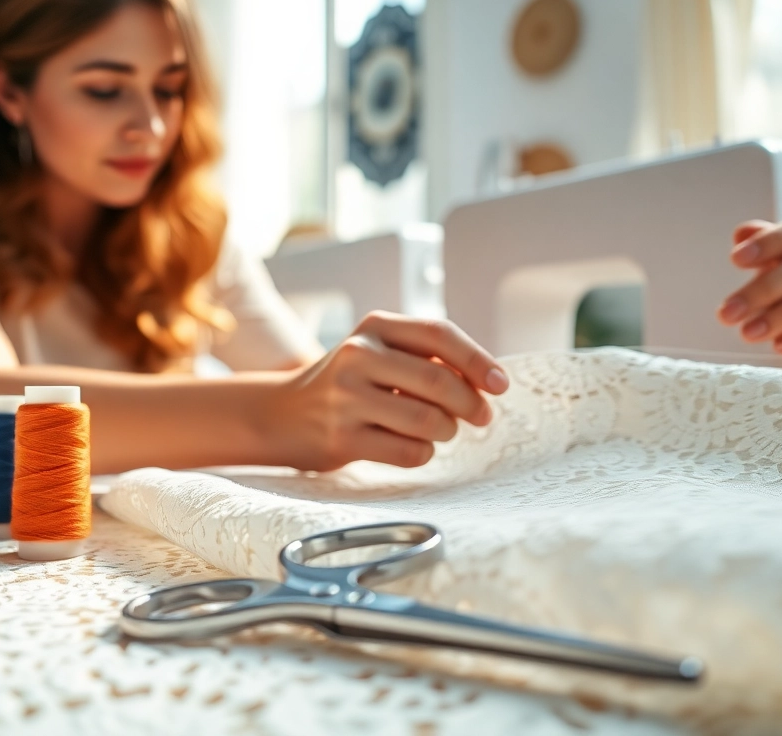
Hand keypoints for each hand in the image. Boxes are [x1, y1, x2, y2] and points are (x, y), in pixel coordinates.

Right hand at [264, 311, 509, 470]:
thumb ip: (426, 358)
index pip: (439, 334)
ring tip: (442, 430)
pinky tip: (414, 446)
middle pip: (438, 380)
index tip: (501, 384)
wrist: (280, 414)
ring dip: (447, 431)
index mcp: (374, 328)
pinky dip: (423, 452)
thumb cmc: (348, 384)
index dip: (477, 360)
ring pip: (427, 420)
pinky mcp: (341, 438)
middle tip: (481, 416)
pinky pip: (408, 451)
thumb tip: (488, 381)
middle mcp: (357, 356)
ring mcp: (346, 398)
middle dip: (470, 403)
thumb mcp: (379, 353)